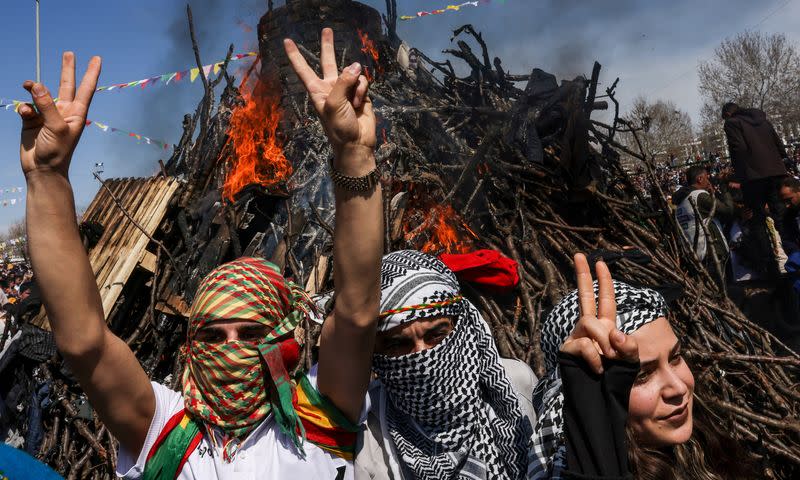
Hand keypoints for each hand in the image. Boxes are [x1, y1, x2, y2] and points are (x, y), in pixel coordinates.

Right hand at [19, 52, 101, 177]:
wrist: (42, 169)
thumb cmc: (57, 152)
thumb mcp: (56, 128)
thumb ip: (47, 105)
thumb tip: (36, 85)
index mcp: (77, 113)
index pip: (86, 88)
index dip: (91, 73)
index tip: (97, 58)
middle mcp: (63, 111)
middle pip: (66, 85)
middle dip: (67, 69)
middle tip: (69, 53)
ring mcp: (47, 114)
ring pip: (40, 93)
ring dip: (33, 88)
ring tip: (27, 85)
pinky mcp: (32, 119)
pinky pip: (26, 106)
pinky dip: (24, 108)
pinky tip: (25, 114)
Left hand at [283, 29, 374, 163]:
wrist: (356, 143)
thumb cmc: (339, 127)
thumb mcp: (334, 104)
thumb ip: (343, 82)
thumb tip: (356, 67)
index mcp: (317, 90)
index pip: (303, 69)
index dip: (295, 55)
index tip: (287, 41)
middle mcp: (330, 87)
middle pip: (328, 61)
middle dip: (328, 46)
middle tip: (327, 30)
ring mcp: (346, 89)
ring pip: (352, 73)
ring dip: (355, 85)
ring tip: (354, 102)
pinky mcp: (361, 93)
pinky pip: (363, 82)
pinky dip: (363, 91)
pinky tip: (361, 103)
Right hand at [560, 253, 638, 372]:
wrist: (598, 402)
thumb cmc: (614, 381)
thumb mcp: (629, 363)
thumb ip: (627, 346)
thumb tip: (613, 331)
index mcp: (605, 327)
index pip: (605, 300)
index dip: (603, 281)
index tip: (600, 261)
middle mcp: (588, 328)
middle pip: (584, 297)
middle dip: (582, 275)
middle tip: (579, 254)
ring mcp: (576, 337)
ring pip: (590, 323)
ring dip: (604, 341)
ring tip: (609, 360)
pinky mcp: (568, 349)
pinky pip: (585, 345)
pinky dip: (596, 359)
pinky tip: (598, 370)